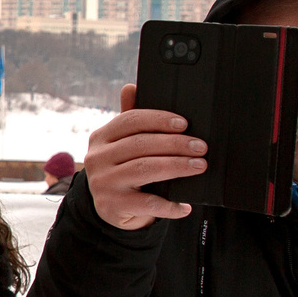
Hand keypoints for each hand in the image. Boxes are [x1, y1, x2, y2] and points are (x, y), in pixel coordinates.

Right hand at [85, 84, 208, 231]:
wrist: (109, 209)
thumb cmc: (122, 170)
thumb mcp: (121, 145)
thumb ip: (129, 118)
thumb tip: (130, 87)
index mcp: (100, 137)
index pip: (130, 120)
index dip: (159, 119)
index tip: (184, 123)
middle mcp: (97, 158)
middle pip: (140, 144)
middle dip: (175, 144)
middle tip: (200, 147)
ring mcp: (103, 183)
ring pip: (145, 169)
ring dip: (177, 167)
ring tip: (198, 166)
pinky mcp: (112, 206)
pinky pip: (147, 203)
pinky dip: (169, 204)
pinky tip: (184, 205)